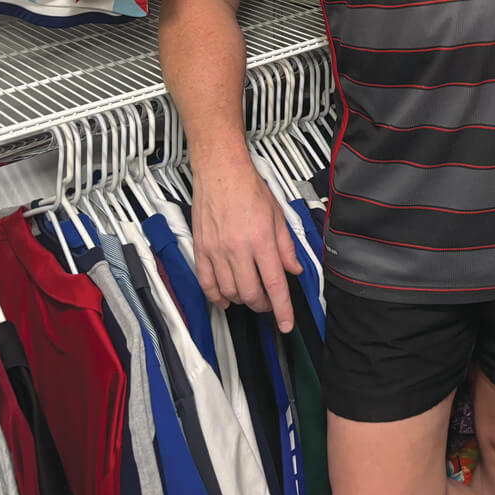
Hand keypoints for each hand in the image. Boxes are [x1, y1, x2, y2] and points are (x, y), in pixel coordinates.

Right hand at [191, 153, 301, 330]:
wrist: (220, 171)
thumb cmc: (248, 188)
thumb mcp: (277, 215)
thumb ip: (286, 246)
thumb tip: (294, 270)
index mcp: (261, 240)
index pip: (274, 284)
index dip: (282, 309)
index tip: (286, 323)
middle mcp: (238, 249)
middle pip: (251, 293)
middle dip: (262, 305)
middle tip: (268, 303)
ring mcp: (216, 251)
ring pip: (229, 292)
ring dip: (241, 300)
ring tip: (249, 296)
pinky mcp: (201, 249)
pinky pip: (206, 283)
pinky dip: (216, 296)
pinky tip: (224, 298)